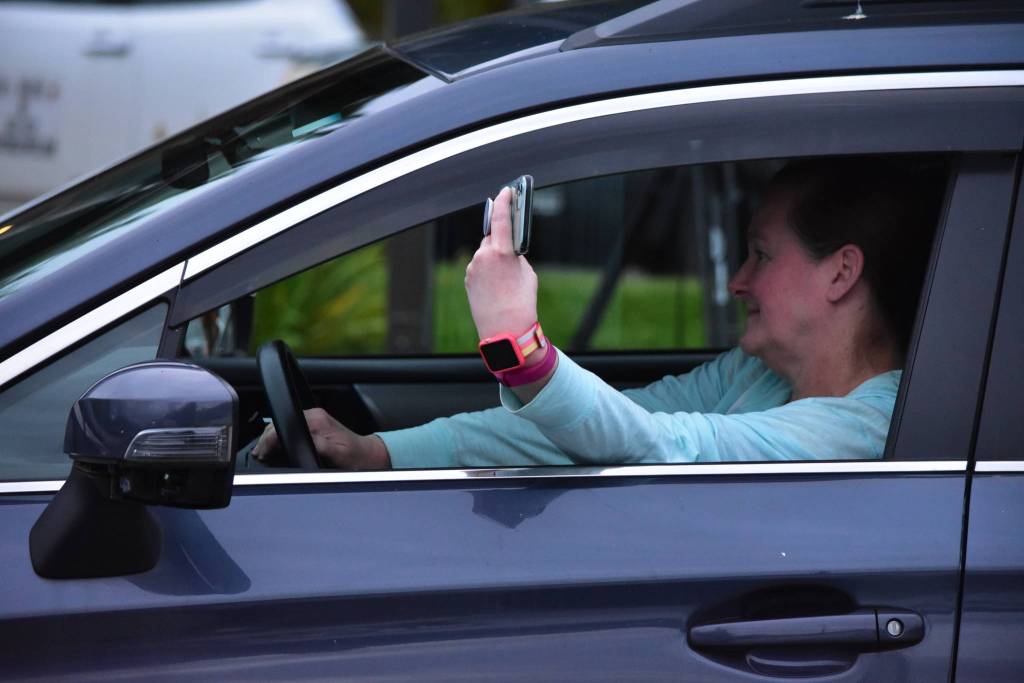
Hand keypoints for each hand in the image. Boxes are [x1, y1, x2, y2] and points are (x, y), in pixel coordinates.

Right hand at [252, 407, 390, 469]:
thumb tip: (298, 443)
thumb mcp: (337, 454)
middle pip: (280, 424)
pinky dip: (281, 439)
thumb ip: (317, 446)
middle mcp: (314, 416)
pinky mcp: (314, 426)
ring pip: (283, 426)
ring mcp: (314, 420)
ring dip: (272, 440)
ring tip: (265, 454)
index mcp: (317, 420)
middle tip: (260, 456)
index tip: (262, 453)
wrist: (370, 457)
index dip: (269, 440)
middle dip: (266, 440)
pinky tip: (277, 450)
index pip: (283, 424)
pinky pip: (291, 429)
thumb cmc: (356, 458)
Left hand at [465, 186, 538, 339]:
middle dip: (501, 237)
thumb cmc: (521, 303)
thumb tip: (509, 253)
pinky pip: (479, 267)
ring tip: (506, 274)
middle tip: (512, 240)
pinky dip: (488, 269)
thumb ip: (517, 257)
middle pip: (492, 237)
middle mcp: (482, 256)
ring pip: (484, 253)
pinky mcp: (468, 280)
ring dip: (494, 256)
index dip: (504, 201)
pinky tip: (497, 283)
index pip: (501, 217)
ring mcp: (472, 268)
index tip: (506, 191)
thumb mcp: (527, 274)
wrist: (505, 330)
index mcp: (500, 252)